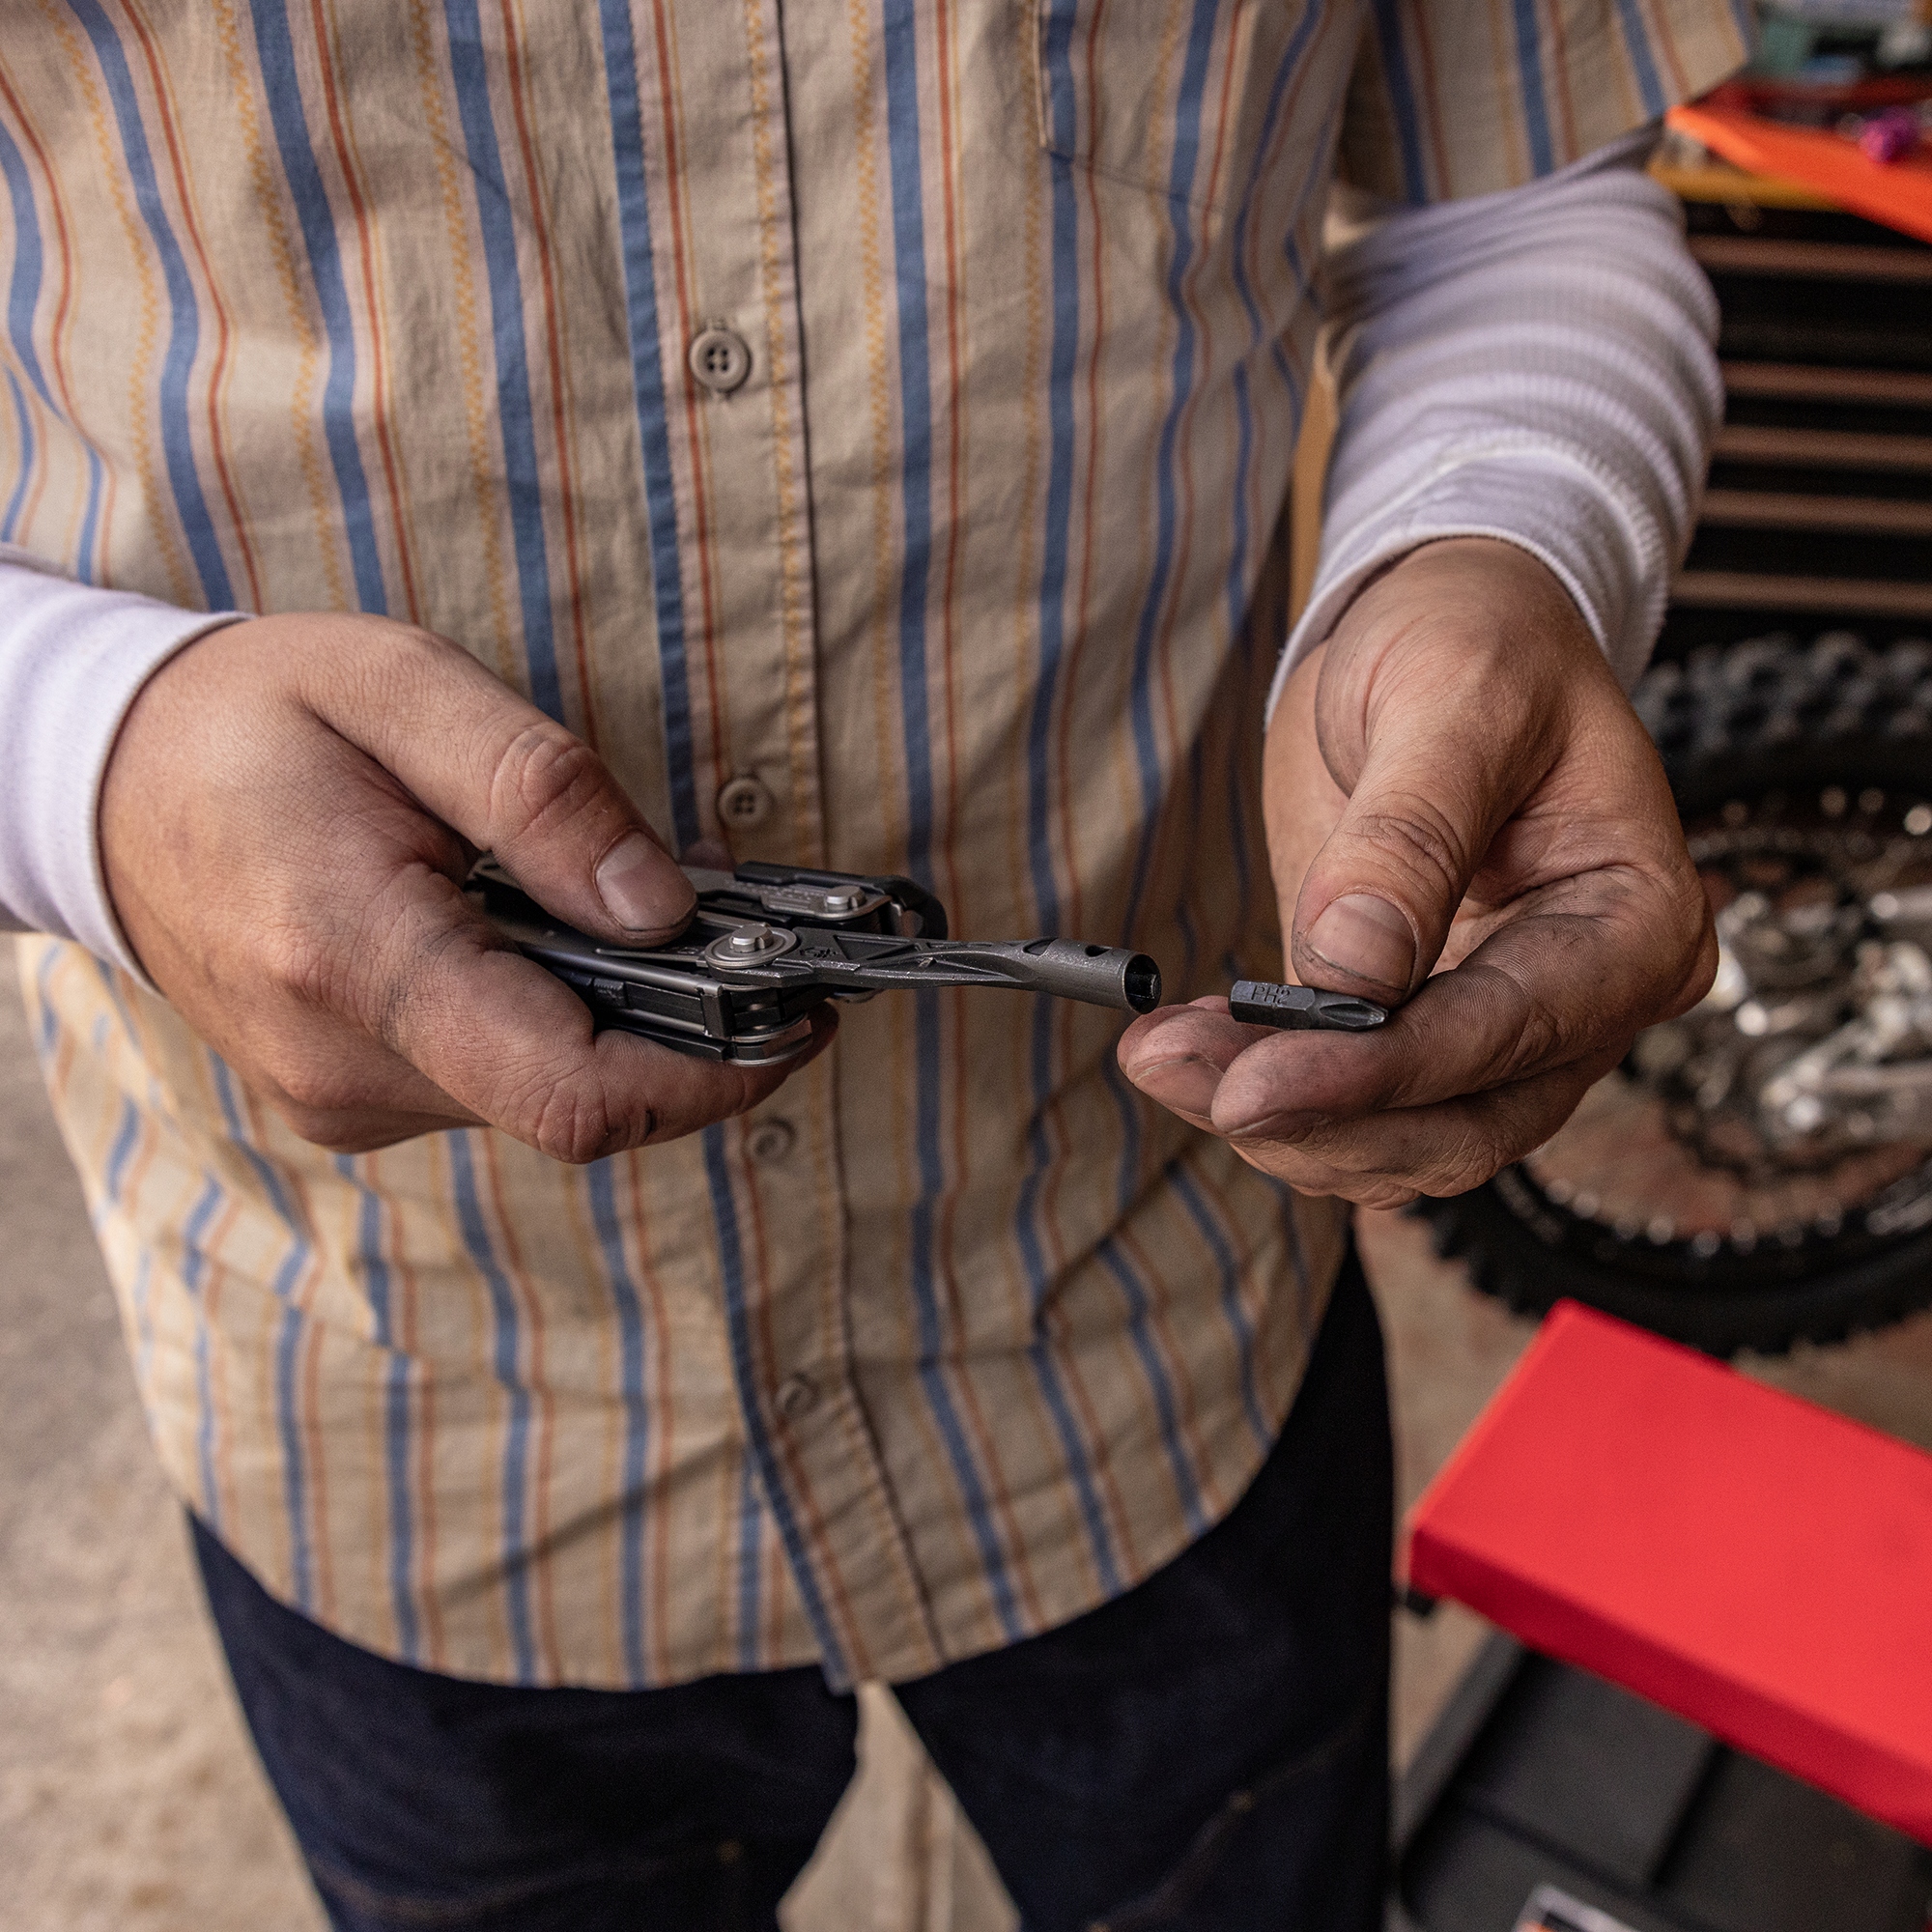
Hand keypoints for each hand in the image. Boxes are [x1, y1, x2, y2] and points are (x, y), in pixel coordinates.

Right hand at [100, 615, 828, 1158]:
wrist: (99, 783)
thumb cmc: (246, 719)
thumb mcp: (401, 688)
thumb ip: (544, 795)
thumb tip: (669, 909)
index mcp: (357, 962)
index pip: (575, 1092)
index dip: (717, 1073)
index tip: (803, 1014)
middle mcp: (347, 1066)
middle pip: (582, 1101)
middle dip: (685, 1029)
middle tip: (740, 933)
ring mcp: (345, 1098)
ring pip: (546, 1096)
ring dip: (617, 1019)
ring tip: (613, 911)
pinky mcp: (354, 1098)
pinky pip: (499, 1081)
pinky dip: (553, 1021)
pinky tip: (541, 938)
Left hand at [1117, 539, 1714, 1207]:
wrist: (1443, 634)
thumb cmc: (1478, 642)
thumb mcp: (1453, 697)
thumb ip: (1407, 835)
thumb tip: (1350, 969)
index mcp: (1635, 921)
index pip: (1508, 1033)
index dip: (1376, 1071)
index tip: (1256, 1085)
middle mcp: (1584, 999)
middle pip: (1460, 1123)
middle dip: (1314, 1118)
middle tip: (1176, 1069)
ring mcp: (1506, 1030)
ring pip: (1401, 1138)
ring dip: (1278, 1123)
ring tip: (1164, 1056)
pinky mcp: (1420, 1030)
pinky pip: (1352, 1103)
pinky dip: (1271, 1094)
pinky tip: (1194, 1050)